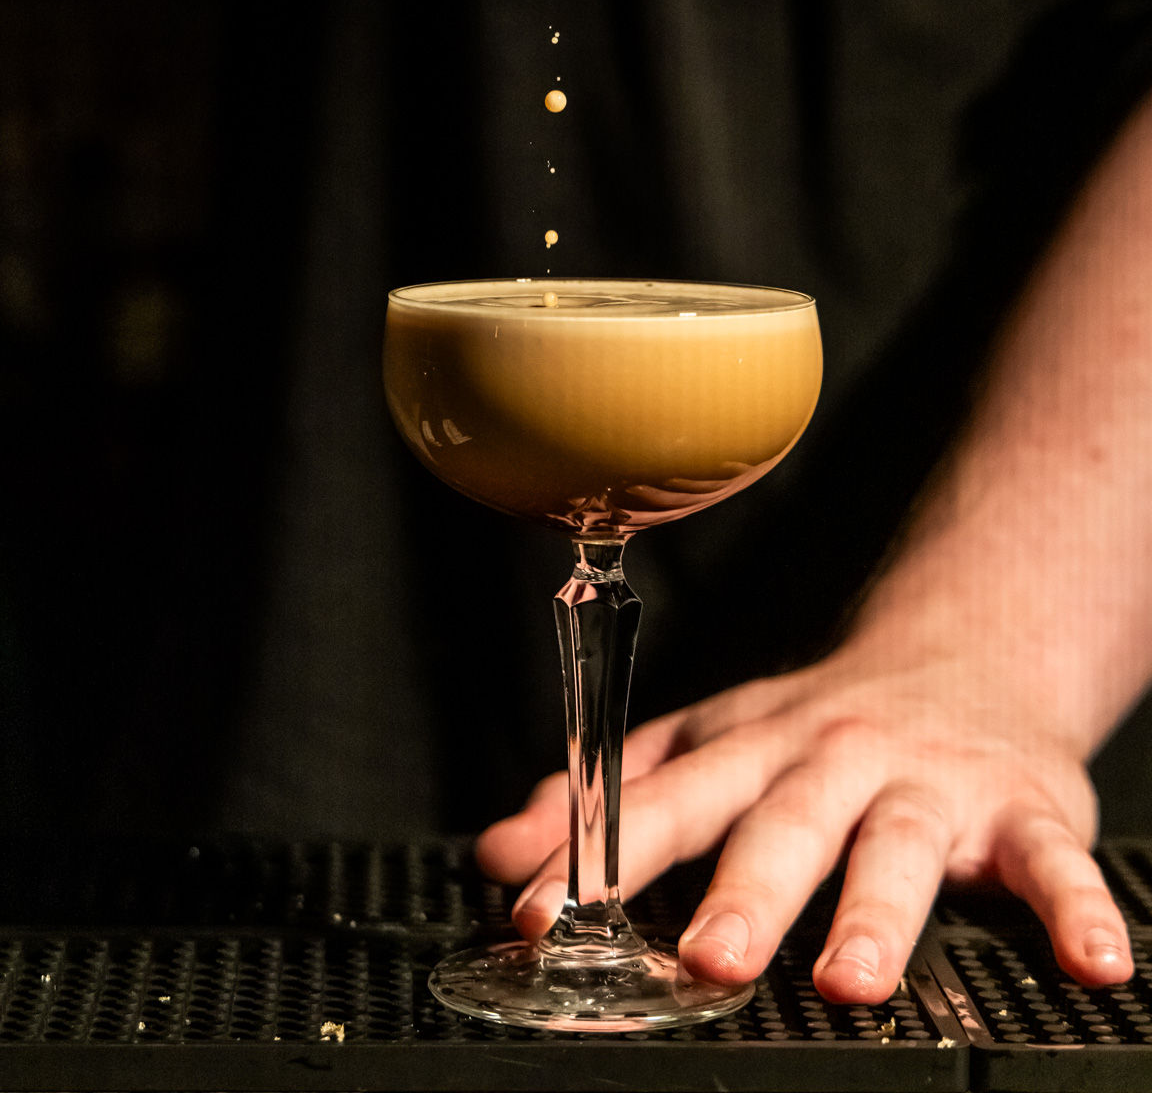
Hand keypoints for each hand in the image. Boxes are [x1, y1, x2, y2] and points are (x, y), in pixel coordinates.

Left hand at [476, 647, 1134, 999]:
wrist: (967, 652)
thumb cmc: (819, 724)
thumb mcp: (706, 744)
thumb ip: (606, 797)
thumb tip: (497, 850)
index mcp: (751, 750)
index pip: (662, 803)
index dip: (594, 855)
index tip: (535, 911)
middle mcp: (835, 758)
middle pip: (784, 823)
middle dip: (744, 891)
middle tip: (705, 956)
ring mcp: (931, 782)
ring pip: (902, 844)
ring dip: (879, 911)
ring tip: (852, 978)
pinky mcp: (1024, 807)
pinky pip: (1053, 860)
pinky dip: (1076, 907)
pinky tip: (1093, 959)